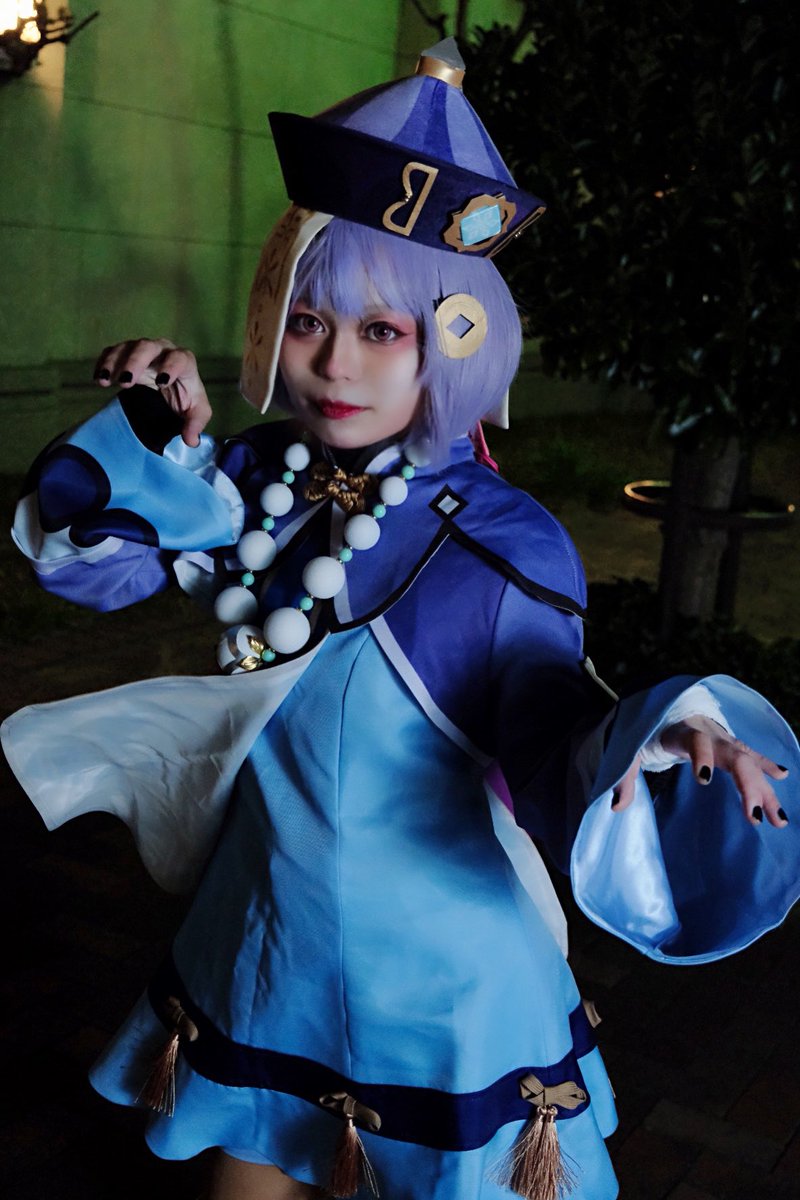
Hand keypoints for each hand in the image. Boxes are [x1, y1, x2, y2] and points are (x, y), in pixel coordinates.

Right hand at [93, 338, 212, 446]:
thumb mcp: (196, 413)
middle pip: (147, 347)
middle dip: (135, 362)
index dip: (171, 368)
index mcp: (183, 362)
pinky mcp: (125, 354)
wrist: (169, 392)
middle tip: (125, 382)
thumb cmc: (185, 399)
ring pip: (126, 347)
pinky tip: (98, 379)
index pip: (180, 358)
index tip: (162, 383)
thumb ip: (196, 424)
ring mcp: (142, 350)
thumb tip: (191, 440)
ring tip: (105, 381)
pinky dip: (103, 363)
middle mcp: (162, 350)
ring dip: (114, 362)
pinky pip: (111, 352)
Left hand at [611, 715, 789, 826]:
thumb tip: (616, 807)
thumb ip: (622, 776)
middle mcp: (708, 732)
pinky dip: (767, 766)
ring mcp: (722, 738)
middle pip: (732, 755)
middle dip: (747, 785)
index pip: (695, 741)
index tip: (703, 780)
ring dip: (765, 789)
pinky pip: (752, 756)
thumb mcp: (627, 751)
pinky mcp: (729, 744)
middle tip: (755, 817)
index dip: (701, 757)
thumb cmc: (644, 733)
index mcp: (681, 731)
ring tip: (779, 818)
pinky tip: (784, 775)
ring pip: (749, 761)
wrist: (660, 709)